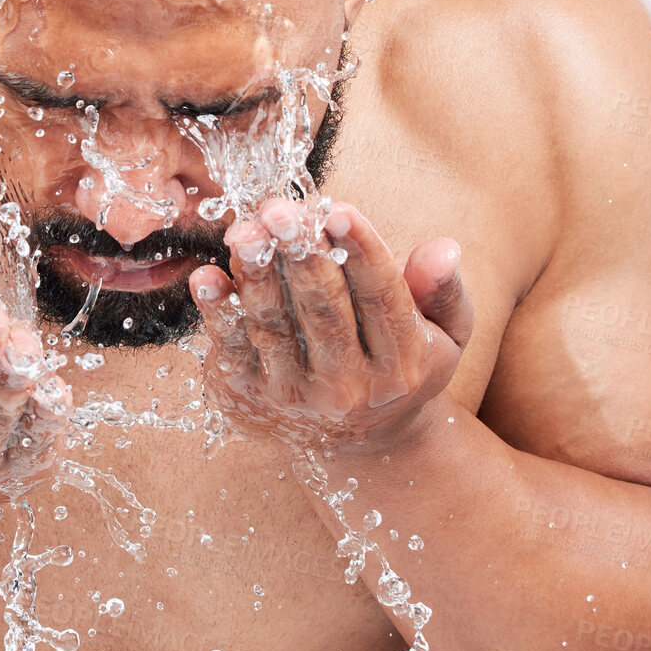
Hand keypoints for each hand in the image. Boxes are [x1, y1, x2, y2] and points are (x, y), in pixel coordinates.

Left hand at [187, 199, 471, 450]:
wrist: (358, 442)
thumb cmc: (400, 364)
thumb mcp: (443, 334)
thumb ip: (443, 289)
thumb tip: (444, 247)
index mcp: (402, 364)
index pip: (383, 299)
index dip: (362, 251)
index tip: (340, 209)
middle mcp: (349, 387)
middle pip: (324, 310)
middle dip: (300, 255)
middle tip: (281, 209)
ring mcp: (295, 395)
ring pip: (275, 325)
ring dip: (256, 274)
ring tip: (244, 231)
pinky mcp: (250, 395)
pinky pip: (231, 347)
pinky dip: (217, 311)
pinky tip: (206, 276)